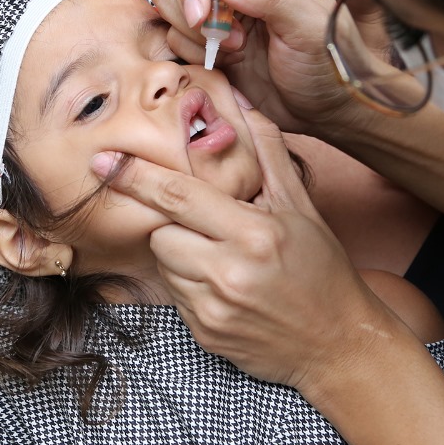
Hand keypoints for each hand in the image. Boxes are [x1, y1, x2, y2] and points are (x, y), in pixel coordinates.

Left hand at [95, 94, 388, 389]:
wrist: (338, 344)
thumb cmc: (322, 269)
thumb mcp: (301, 205)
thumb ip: (266, 151)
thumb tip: (240, 100)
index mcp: (254, 233)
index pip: (178, 196)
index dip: (137, 176)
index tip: (105, 161)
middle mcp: (229, 273)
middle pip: (160, 232)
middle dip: (174, 222)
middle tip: (209, 226)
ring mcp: (213, 308)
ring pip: (164, 263)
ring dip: (181, 253)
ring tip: (223, 257)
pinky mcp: (204, 334)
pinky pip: (174, 295)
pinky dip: (190, 283)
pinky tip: (225, 285)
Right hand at [151, 0, 353, 134]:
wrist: (324, 109)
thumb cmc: (328, 63)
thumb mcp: (307, 27)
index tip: (199, 17)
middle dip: (195, 9)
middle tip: (232, 39)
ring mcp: (221, 4)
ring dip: (192, 30)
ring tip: (234, 49)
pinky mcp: (207, 35)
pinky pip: (172, 33)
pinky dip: (192, 51)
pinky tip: (229, 61)